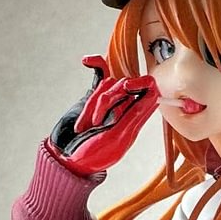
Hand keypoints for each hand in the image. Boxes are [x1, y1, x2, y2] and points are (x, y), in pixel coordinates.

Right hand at [47, 55, 157, 175]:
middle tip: (96, 123)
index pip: (149, 93)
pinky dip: (95, 65)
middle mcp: (125, 109)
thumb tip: (153, 96)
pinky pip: (100, 74)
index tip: (127, 88)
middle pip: (124, 86)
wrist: (67, 158)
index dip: (141, 84)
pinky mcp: (93, 96)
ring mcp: (109, 101)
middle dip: (107, 101)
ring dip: (93, 104)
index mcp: (135, 121)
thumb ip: (133, 116)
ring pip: (108, 84)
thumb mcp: (115, 138)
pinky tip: (86, 61)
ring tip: (86, 126)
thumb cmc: (93, 154)